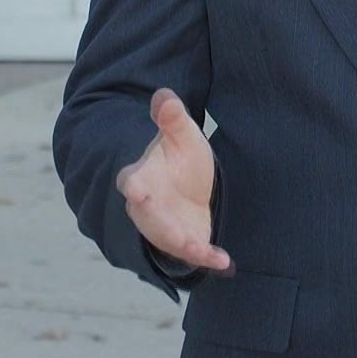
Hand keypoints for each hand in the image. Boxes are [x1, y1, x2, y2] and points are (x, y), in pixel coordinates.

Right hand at [115, 88, 230, 272]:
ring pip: (169, 240)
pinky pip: (192, 252)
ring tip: (203, 252)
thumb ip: (173, 118)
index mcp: (142, 177)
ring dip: (185, 246)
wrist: (191, 185)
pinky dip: (207, 258)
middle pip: (148, 217)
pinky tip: (224, 261)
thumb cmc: (180, 156)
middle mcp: (148, 207)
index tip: (136, 190)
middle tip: (174, 234)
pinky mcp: (183, 242)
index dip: (134, 186)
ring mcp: (164, 227)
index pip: (132, 181)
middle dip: (158, 224)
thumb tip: (164, 96)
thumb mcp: (182, 134)